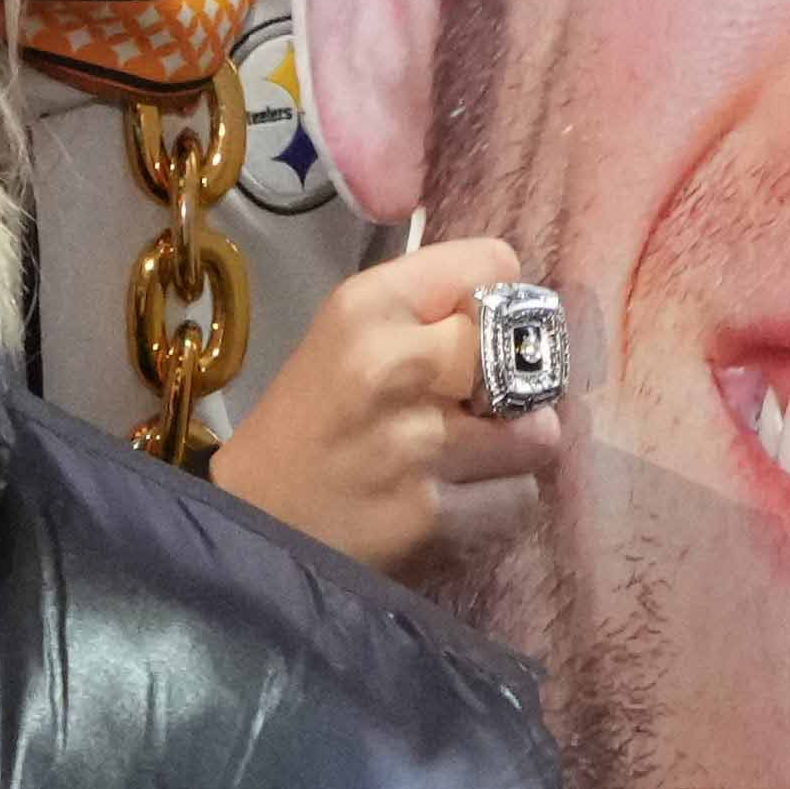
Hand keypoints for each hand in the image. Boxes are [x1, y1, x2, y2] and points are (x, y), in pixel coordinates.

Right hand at [204, 235, 566, 576]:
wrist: (251, 524)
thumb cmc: (306, 420)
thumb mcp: (347, 335)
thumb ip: (426, 310)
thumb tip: (517, 309)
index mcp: (371, 304)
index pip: (495, 264)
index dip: (494, 302)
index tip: (474, 332)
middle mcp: (397, 363)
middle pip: (523, 349)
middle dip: (514, 380)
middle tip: (487, 402)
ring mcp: (417, 443)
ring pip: (538, 431)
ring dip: (515, 448)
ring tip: (476, 456)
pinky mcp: (430, 514)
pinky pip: (517, 498)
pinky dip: (498, 503)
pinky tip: (462, 500)